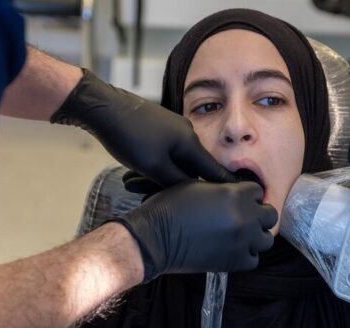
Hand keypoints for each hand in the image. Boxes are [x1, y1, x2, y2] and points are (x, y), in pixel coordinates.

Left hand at [51, 69, 232, 185]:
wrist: (103, 108)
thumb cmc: (128, 136)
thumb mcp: (153, 167)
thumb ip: (176, 182)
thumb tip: (193, 192)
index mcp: (190, 143)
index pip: (214, 170)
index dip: (227, 185)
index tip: (246, 195)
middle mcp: (186, 133)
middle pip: (193, 167)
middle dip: (180, 184)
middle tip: (167, 198)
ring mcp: (172, 128)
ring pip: (175, 161)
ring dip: (161, 175)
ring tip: (138, 183)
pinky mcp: (157, 128)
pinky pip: (164, 152)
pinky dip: (155, 165)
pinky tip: (137, 171)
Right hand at [111, 180, 277, 280]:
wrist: (156, 238)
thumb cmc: (170, 207)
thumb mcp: (197, 185)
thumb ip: (221, 187)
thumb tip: (233, 192)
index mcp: (236, 194)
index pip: (258, 192)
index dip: (248, 196)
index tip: (238, 201)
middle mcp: (246, 217)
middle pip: (270, 215)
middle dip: (258, 215)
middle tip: (243, 218)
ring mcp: (243, 241)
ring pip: (266, 239)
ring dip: (256, 236)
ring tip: (241, 236)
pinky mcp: (236, 262)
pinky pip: (254, 259)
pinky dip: (246, 255)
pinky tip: (233, 250)